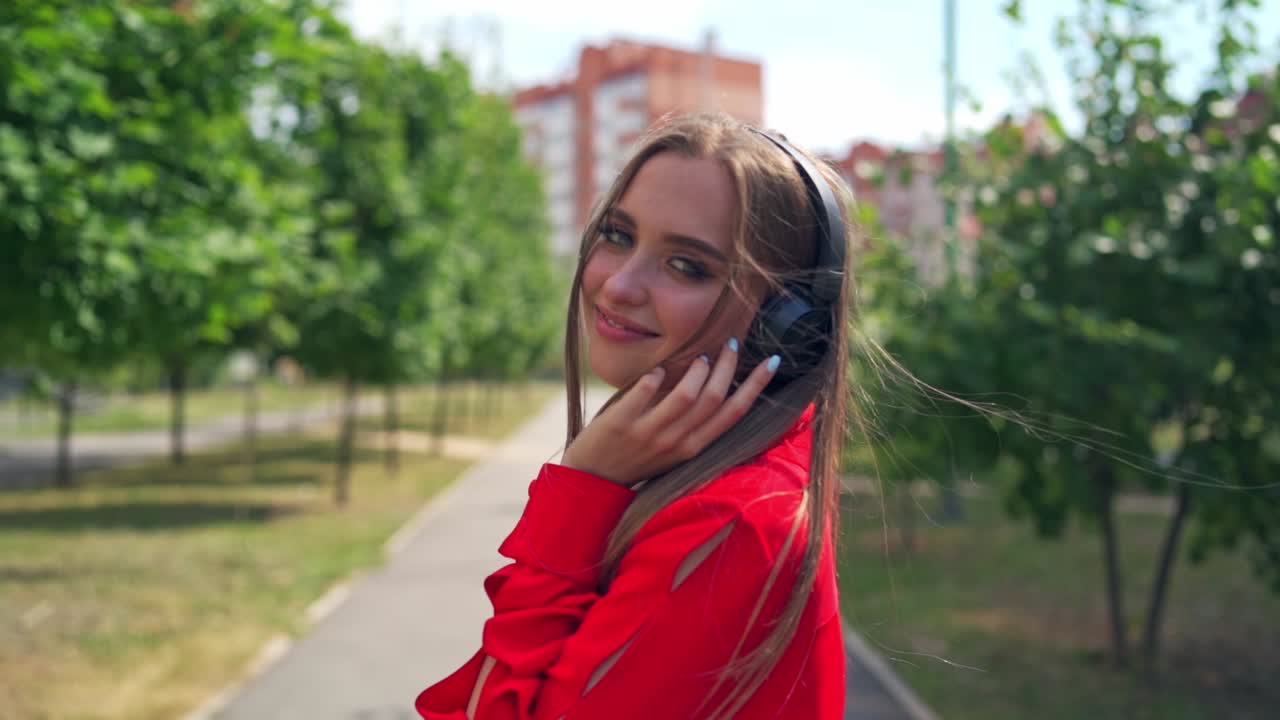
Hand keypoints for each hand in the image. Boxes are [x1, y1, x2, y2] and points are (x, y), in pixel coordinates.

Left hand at [561, 339, 779, 486]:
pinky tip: (658, 370)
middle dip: (729, 366)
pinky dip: (654, 377)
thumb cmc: (636, 457)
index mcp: (692, 448)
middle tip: (732, 343)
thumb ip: (691, 422)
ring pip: (686, 396)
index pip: (734, 414)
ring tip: (699, 355)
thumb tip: (713, 381)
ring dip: (696, 370)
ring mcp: (648, 434)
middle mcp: (675, 443)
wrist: (590, 480)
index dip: (756, 385)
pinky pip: (644, 393)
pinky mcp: (620, 425)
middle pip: (714, 399)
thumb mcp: (672, 447)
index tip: (772, 361)